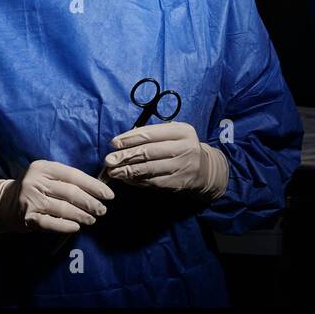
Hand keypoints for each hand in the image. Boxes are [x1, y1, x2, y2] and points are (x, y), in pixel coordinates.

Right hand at [0, 160, 113, 235]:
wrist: (1, 204)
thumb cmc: (32, 189)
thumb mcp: (45, 176)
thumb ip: (65, 179)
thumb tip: (96, 188)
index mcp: (43, 167)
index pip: (74, 175)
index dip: (93, 185)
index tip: (108, 194)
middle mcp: (36, 181)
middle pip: (70, 192)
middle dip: (91, 202)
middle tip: (103, 209)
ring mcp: (30, 200)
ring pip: (63, 208)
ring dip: (82, 215)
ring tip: (93, 219)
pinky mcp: (27, 218)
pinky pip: (52, 223)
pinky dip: (66, 226)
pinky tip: (77, 227)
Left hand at [103, 122, 227, 198]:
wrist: (206, 170)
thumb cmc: (182, 148)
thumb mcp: (174, 135)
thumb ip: (154, 135)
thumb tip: (122, 142)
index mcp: (182, 131)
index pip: (151, 133)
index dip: (130, 138)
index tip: (114, 143)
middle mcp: (185, 147)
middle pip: (149, 151)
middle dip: (126, 156)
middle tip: (108, 160)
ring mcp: (183, 166)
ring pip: (150, 169)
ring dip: (127, 171)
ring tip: (113, 172)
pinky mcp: (179, 183)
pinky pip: (153, 182)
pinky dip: (137, 181)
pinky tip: (126, 179)